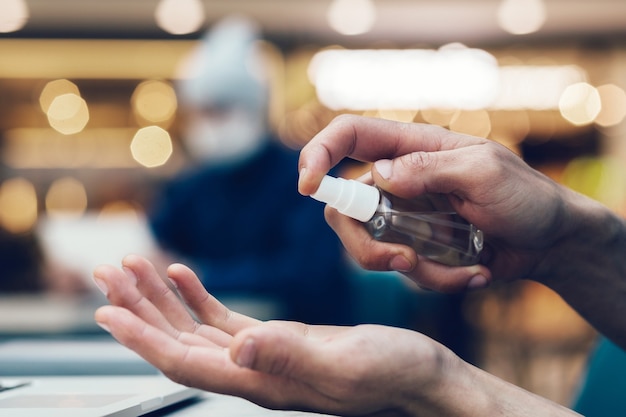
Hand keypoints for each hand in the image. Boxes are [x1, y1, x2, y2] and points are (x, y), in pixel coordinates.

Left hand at [93, 255, 463, 415]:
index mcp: (262, 382)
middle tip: (107, 275)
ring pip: (195, 329)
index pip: (185, 363)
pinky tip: (183, 275)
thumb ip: (289, 355)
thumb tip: (237, 347)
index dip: (143, 338)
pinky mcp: (277, 340)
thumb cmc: (391, 372)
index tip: (107, 311)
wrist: (417, 375)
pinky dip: (198, 295)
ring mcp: (262, 356)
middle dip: (139, 309)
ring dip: (161, 299)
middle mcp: (253, 372)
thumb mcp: (345, 362)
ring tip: (133, 267)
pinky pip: (223, 318)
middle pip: (179, 343)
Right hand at [297, 115, 576, 291]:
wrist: (550, 242)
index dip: (318, 153)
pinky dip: (438, 280)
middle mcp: (397, 181)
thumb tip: (378, 176)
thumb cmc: (525, 196)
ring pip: (366, 246)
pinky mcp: (413, 248)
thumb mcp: (485, 172)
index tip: (307, 186)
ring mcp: (402, 217)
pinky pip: (402, 271)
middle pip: (342, 206)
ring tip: (463, 269)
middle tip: (402, 259)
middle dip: (363, 242)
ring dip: (410, 267)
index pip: (348, 136)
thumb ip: (430, 168)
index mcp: (410, 148)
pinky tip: (475, 273)